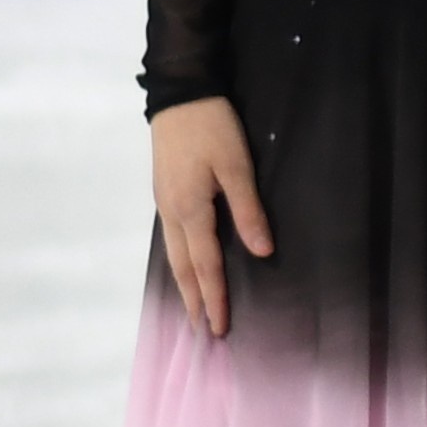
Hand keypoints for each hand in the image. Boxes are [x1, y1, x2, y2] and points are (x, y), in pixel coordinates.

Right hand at [149, 98, 270, 335]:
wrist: (179, 95)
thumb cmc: (211, 128)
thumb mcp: (236, 167)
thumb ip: (248, 211)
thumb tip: (262, 252)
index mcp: (190, 210)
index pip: (205, 266)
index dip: (215, 298)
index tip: (221, 328)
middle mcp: (172, 213)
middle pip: (183, 268)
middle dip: (195, 301)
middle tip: (204, 332)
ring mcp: (165, 203)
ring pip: (174, 255)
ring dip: (185, 285)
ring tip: (193, 310)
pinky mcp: (165, 193)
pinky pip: (172, 238)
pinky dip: (180, 261)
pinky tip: (186, 266)